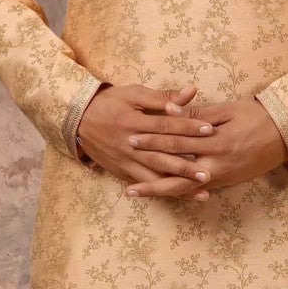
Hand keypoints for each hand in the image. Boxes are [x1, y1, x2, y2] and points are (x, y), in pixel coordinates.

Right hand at [77, 82, 220, 200]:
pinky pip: (144, 184)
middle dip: (185, 166)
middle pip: (161, 156)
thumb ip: (163, 96)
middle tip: (208, 171)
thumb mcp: (134, 93)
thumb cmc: (109, 103)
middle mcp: (130, 145)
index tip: (209, 130)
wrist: (77, 119)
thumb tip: (191, 92)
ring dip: (177, 185)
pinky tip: (179, 196)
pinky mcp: (122, 172)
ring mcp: (125, 161)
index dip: (188, 127)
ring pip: (154, 176)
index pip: (165, 125)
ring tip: (200, 190)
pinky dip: (162, 191)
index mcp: (134, 122)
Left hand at [118, 93, 287, 197]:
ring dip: (159, 191)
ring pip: (184, 188)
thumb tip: (170, 112)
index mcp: (216, 141)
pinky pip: (197, 189)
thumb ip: (198, 115)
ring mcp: (222, 176)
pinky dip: (179, 193)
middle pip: (175, 172)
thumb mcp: (228, 110)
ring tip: (135, 192)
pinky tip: (162, 194)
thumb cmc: (258, 116)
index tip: (132, 138)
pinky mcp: (227, 182)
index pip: (177, 142)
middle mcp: (217, 164)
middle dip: (149, 173)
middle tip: (124, 175)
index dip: (153, 140)